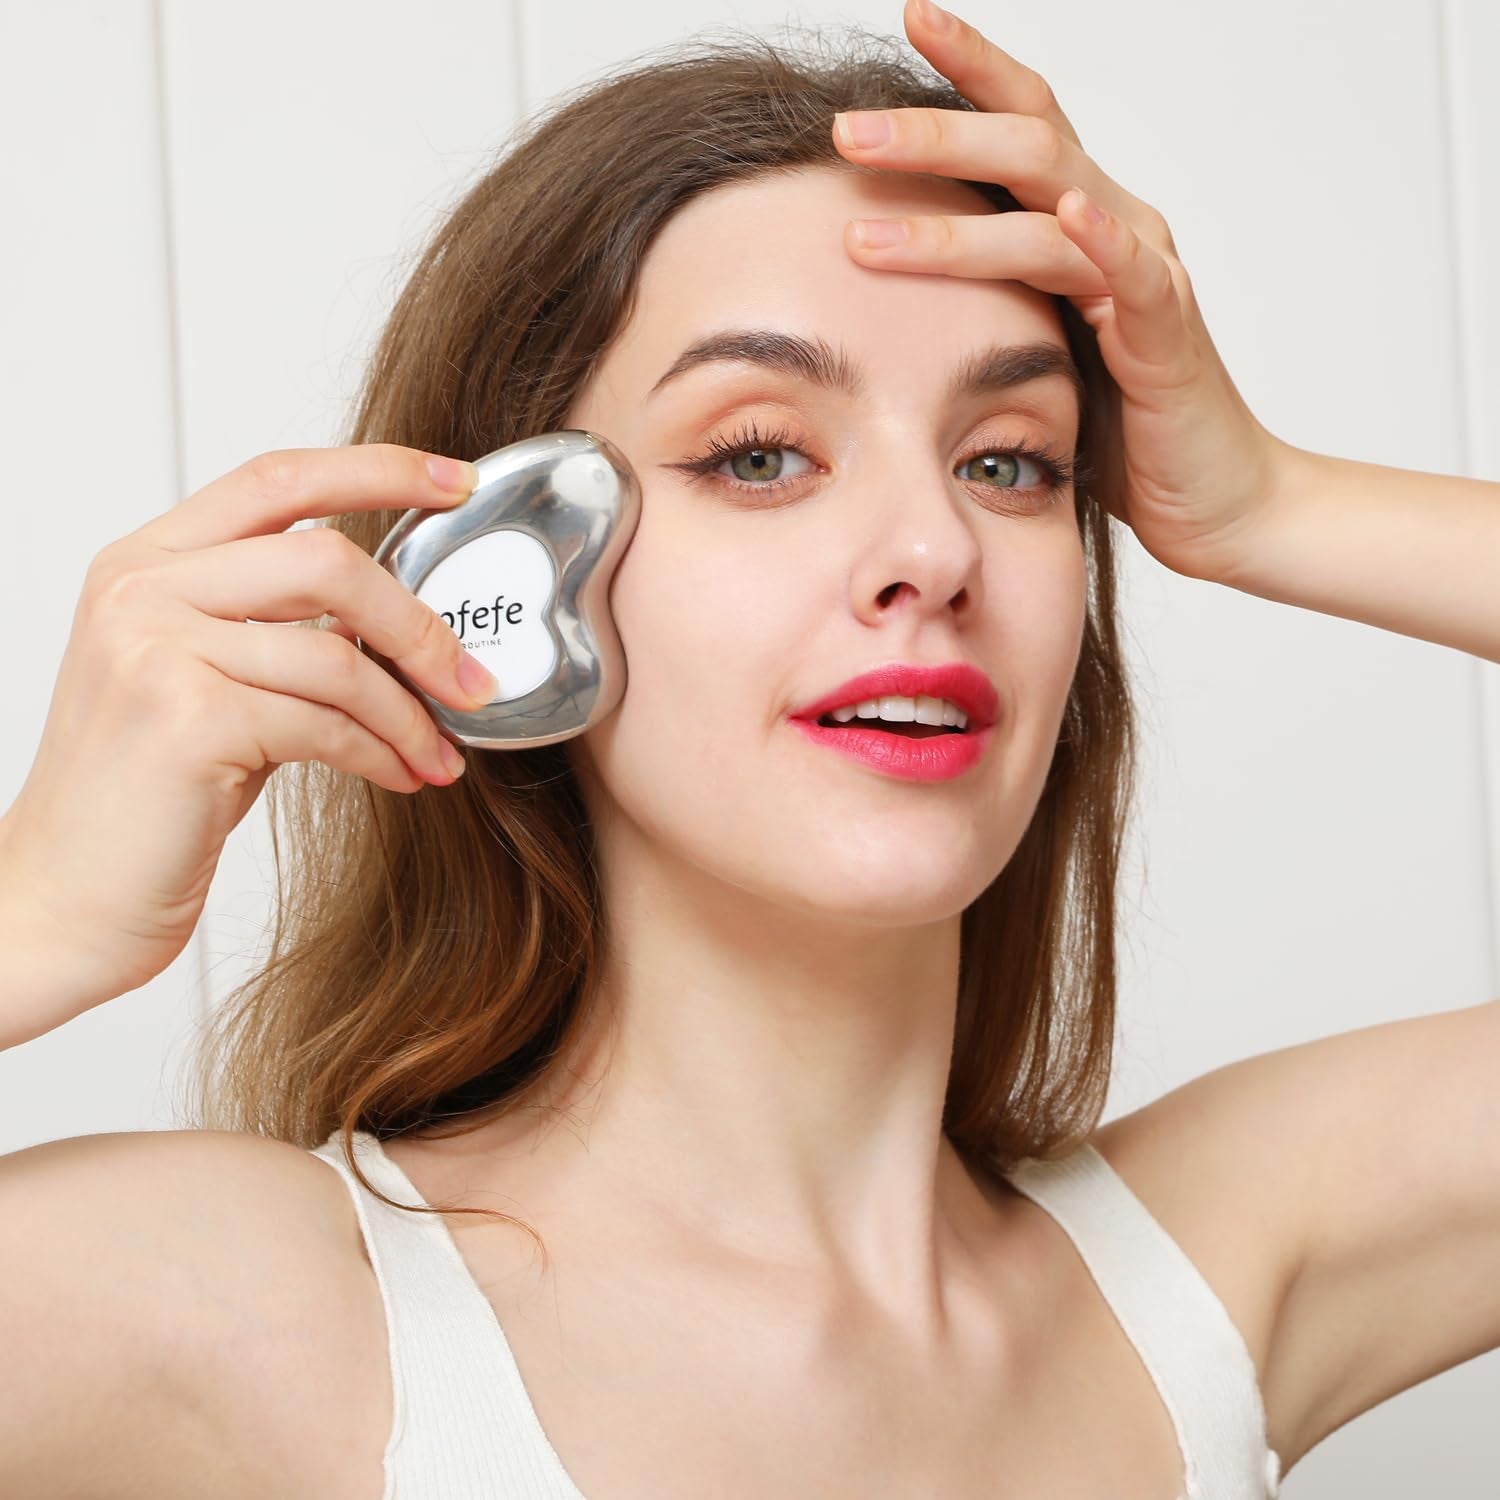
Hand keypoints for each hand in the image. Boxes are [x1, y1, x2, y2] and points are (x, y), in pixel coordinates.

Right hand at [0, 444, 492, 1036]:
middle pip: (327, 560)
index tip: (458, 483)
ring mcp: (155, 650)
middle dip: (420, 627)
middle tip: (472, 681)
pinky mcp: (186, 720)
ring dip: (411, 713)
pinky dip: (382, 753)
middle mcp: (141, 589)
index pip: (278, 481)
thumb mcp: (209, 682)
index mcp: (147, 561)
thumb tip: (406, 622)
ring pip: (337, 654)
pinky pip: (325, 724)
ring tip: (441, 753)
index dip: (379, 470)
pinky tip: (403, 776)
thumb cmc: (150, 795)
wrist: (67, 897)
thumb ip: (282, 630)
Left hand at [831, 0, 1296, 584]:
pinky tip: (1062, 213)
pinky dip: (1100, 239)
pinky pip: (1132, 274)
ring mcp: (1144, 274)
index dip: (967, 68)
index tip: (910, 15)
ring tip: (867, 220)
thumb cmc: (1119, 429)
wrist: (1212, 496)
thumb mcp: (1028, 351)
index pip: (1019, 123)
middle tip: (845, 130)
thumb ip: (977, 307)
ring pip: (1049, 207)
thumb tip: (878, 291)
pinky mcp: (1166, 334)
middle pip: (1023, 144)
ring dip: (952, 211)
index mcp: (1077, 223)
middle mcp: (1114, 226)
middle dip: (929, 132)